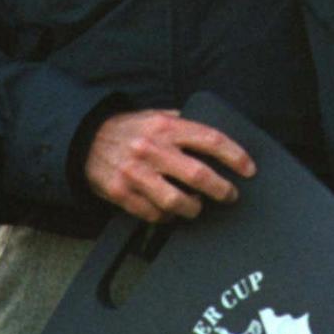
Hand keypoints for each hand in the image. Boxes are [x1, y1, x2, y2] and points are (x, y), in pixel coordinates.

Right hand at [85, 110, 255, 223]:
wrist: (85, 139)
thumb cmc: (129, 128)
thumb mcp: (156, 115)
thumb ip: (182, 123)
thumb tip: (212, 136)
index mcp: (165, 127)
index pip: (210, 139)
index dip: (234, 156)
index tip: (249, 169)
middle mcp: (152, 149)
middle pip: (198, 175)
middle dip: (221, 189)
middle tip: (230, 194)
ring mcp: (136, 173)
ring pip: (177, 201)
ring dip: (194, 208)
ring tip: (198, 205)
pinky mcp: (122, 194)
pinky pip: (154, 214)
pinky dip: (168, 217)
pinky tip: (172, 212)